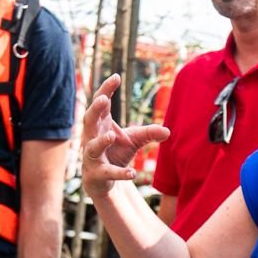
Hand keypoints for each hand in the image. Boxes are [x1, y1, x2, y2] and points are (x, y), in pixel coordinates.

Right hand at [79, 76, 165, 193]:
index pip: (100, 104)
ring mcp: (91, 157)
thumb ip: (149, 133)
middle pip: (89, 120)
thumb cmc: (116, 153)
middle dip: (95, 110)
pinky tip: (133, 173)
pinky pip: (107, 172)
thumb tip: (168, 131)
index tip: (116, 76)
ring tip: (111, 136)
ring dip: (101, 141)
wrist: (104, 181)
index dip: (106, 90)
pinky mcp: (96, 175)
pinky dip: (120, 173)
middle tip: (103, 100)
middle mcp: (92, 138)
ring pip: (92, 147)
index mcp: (100, 124)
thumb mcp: (134, 140)